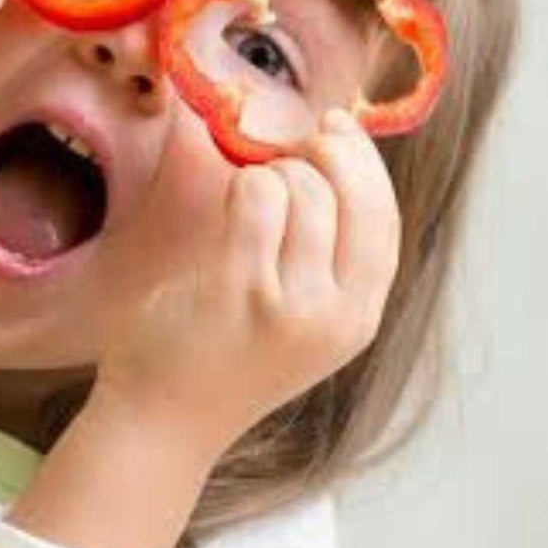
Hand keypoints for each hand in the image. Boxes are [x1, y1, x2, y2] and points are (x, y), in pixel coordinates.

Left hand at [93, 111, 403, 464]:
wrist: (163, 420)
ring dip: (268, 177)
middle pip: (351, 196)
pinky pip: (254, 196)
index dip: (365, 166)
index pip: (384, 222)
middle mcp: (335, 315)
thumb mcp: (298, 320)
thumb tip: (336, 150)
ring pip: (301, 188)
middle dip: (322, 155)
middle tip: (286, 150)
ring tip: (242, 209)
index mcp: (357, 320)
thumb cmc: (221, 356)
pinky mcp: (241, 288)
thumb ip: (325, 255)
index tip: (337, 128)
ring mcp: (291, 303)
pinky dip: (239, 188)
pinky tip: (221, 214)